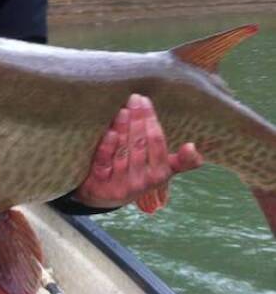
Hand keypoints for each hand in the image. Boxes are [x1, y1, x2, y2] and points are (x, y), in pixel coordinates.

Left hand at [74, 94, 203, 209]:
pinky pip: (105, 162)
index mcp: (159, 176)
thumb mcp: (160, 171)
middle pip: (140, 145)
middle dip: (138, 119)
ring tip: (124, 109)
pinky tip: (110, 131)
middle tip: (134, 98)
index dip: (151, 121)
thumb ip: (180, 161)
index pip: (157, 143)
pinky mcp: (100, 183)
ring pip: (123, 152)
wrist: (103, 196)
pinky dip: (108, 146)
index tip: (146, 101)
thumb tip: (193, 147)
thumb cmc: (137, 175)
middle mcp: (141, 182)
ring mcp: (120, 183)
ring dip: (124, 128)